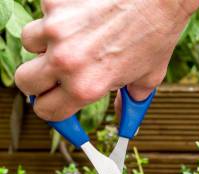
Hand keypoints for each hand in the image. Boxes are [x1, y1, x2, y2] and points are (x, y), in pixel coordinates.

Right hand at [15, 0, 198, 120]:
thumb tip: (125, 121)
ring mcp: (56, 30)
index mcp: (86, 86)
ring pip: (29, 44)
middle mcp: (66, 61)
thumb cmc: (157, 36)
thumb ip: (129, 102)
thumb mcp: (147, 79)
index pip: (46, 110)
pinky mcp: (55, 3)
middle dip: (38, 82)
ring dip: (46, 45)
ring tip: (75, 40)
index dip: (52, 110)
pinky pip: (45, 15)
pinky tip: (84, 17)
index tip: (58, 105)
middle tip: (56, 77)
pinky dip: (59, 18)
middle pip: (24, 82)